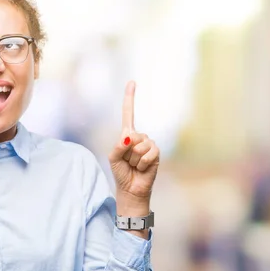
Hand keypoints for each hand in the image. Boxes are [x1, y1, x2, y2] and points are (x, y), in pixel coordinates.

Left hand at [108, 81, 159, 201]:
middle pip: (131, 135)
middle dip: (126, 152)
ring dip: (133, 159)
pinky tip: (142, 168)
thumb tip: (129, 137)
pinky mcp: (156, 153)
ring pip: (139, 146)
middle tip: (127, 162)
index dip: (130, 97)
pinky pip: (148, 153)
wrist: (130, 188)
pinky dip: (142, 163)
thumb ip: (118, 146)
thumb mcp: (113, 157)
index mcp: (127, 134)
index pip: (128, 113)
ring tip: (134, 165)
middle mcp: (139, 136)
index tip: (132, 82)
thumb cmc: (120, 172)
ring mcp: (149, 144)